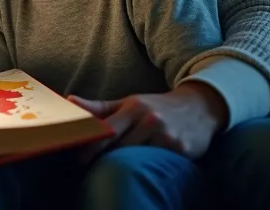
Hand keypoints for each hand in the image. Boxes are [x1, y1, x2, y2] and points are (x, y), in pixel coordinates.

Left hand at [69, 82, 226, 160]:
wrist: (200, 107)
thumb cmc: (157, 106)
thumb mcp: (130, 102)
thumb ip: (100, 106)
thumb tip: (69, 100)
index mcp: (134, 107)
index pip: (105, 130)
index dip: (90, 147)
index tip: (79, 160)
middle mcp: (150, 120)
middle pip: (118, 147)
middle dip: (104, 159)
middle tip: (93, 168)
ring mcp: (166, 136)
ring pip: (136, 157)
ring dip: (124, 165)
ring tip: (115, 169)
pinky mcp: (180, 150)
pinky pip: (155, 164)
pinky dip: (145, 168)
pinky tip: (141, 168)